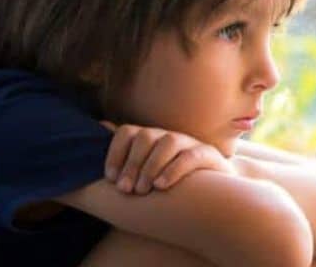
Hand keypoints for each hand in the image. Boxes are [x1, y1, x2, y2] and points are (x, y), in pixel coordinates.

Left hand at [100, 121, 236, 194]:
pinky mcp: (208, 155)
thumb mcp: (146, 169)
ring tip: (144, 190)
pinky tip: (161, 185)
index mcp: (151, 139)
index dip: (115, 153)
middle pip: (145, 137)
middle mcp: (168, 136)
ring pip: (167, 143)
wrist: (214, 190)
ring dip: (151, 166)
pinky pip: (190, 156)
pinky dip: (173, 169)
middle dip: (132, 164)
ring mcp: (190, 143)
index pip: (127, 133)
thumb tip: (101, 125)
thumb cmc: (172, 181)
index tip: (110, 178)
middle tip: (126, 190)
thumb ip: (126, 151)